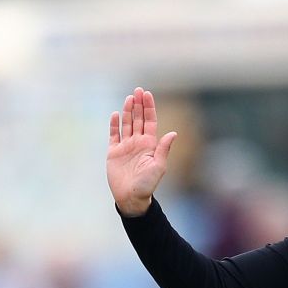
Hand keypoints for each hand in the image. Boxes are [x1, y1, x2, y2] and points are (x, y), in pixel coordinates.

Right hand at [106, 87, 177, 215]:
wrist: (131, 198)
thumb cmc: (147, 185)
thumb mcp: (158, 166)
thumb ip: (163, 149)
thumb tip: (173, 133)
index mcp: (149, 144)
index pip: (149, 121)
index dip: (149, 107)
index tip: (147, 94)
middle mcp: (138, 143)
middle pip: (138, 119)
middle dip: (139, 104)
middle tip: (138, 90)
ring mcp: (125, 147)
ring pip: (127, 124)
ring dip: (128, 111)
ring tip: (129, 98)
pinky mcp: (114, 152)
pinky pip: (114, 135)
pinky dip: (114, 125)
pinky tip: (116, 114)